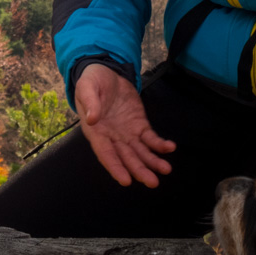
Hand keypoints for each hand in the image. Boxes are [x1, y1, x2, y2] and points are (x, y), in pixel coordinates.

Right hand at [74, 63, 175, 186]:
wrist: (106, 72)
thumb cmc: (92, 81)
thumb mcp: (86, 86)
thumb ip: (89, 101)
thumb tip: (91, 118)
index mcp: (96, 132)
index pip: (105, 153)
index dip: (115, 167)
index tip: (126, 180)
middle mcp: (112, 138)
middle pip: (127, 158)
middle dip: (139, 170)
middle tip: (152, 182)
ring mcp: (127, 133)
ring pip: (141, 153)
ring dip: (153, 162)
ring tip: (166, 169)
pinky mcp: (139, 125)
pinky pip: (150, 138)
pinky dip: (160, 144)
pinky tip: (170, 147)